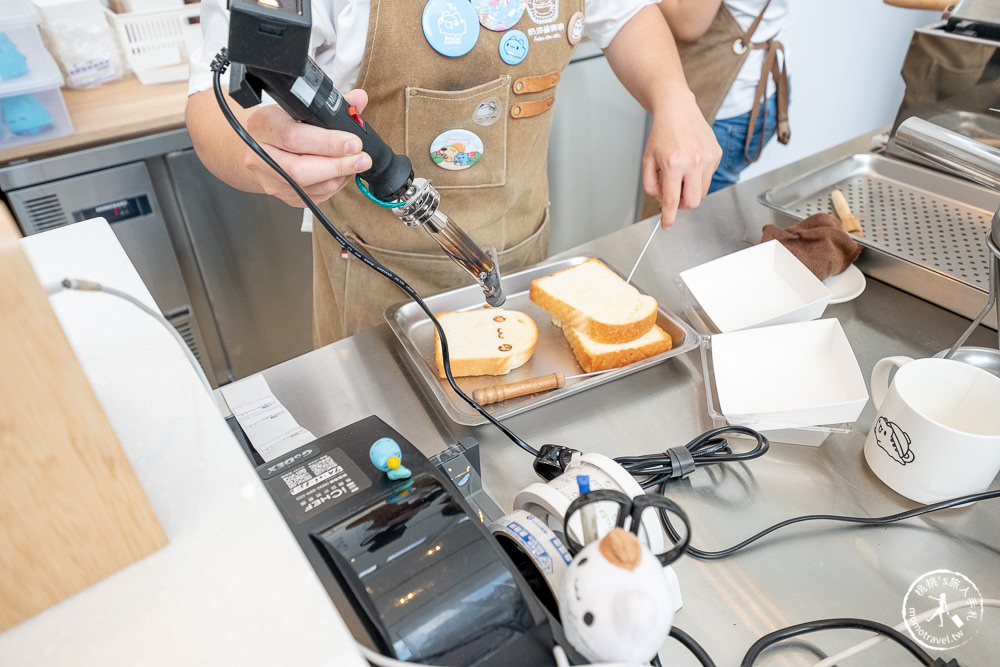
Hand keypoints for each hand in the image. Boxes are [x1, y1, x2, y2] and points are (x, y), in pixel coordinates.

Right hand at [242, 89, 373, 206]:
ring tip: (356, 163)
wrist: (258, 148)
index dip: (327, 142)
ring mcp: (271, 181)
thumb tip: (359, 99)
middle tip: (363, 159)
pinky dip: (335, 185)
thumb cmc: (281, 124)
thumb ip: (330, 105)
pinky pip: (316, 197)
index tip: (353, 142)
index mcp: (263, 126)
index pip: (293, 137)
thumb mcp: (297, 107)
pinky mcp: (285, 197)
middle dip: (338, 165)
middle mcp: (261, 156)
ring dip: (341, 176)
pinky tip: (343, 173)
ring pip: (312, 187)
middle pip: (300, 170)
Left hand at [642, 89, 720, 227]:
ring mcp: (708, 159)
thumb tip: (662, 200)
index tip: (667, 225)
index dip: (669, 217)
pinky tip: (691, 163)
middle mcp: (694, 162)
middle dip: (682, 205)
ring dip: (690, 190)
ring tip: (681, 176)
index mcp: (673, 164)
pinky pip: (708, 178)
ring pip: (702, 192)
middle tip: (673, 196)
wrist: (677, 110)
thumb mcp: (647, 161)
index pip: (672, 201)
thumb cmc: (662, 134)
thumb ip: (650, 184)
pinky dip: (698, 177)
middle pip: (692, 202)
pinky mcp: (717, 155)